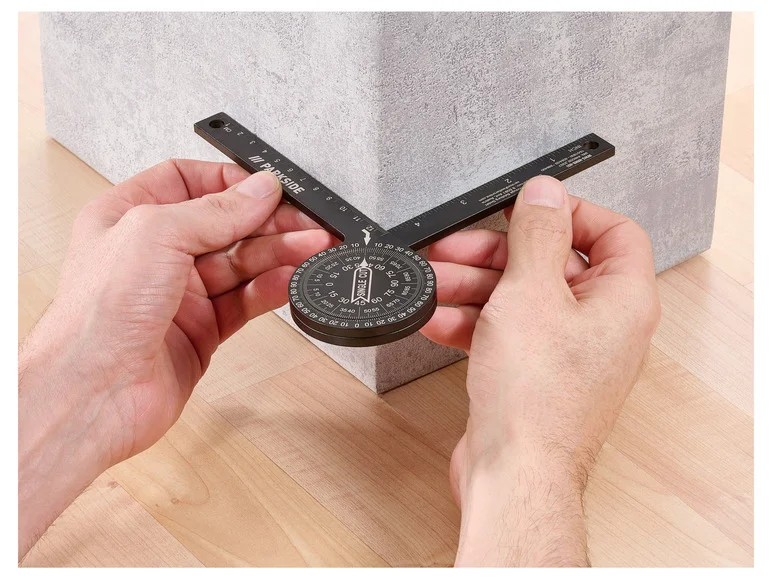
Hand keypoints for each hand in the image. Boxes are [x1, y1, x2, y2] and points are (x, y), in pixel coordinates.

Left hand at [18, 161, 334, 557]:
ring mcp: (180, 293)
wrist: (93, 394)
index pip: (190, 182)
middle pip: (225, 224)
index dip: (231, 182)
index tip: (268, 188)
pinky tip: (291, 279)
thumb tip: (259, 190)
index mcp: (130, 216)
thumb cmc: (95, 317)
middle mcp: (155, 254)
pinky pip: (246, 300)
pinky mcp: (202, 329)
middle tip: (307, 223)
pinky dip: (271, 288)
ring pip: (242, 263)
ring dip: (279, 253)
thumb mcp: (156, 234)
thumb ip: (215, 210)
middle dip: (269, 221)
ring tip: (311, 247)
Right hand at [421, 176, 659, 565]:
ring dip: (473, 286)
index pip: (613, 233)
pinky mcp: (533, 373)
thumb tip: (546, 193)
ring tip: (434, 281)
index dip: (571, 213)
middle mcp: (600, 325)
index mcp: (621, 300)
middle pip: (551, 264)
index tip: (527, 209)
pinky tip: (436, 316)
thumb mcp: (530, 293)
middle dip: (496, 254)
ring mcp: (566, 351)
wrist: (513, 474)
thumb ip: (538, 235)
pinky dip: (471, 320)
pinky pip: (504, 331)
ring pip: (520, 298)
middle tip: (456, 247)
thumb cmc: (536, 400)